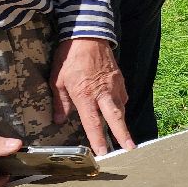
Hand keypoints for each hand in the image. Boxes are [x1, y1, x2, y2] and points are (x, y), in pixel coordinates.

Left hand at [49, 37, 133, 154]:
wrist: (87, 35)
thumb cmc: (69, 57)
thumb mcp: (57, 80)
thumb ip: (60, 102)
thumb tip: (59, 120)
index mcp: (85, 95)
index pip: (92, 121)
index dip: (97, 138)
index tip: (102, 151)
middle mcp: (102, 93)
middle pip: (115, 118)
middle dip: (122, 134)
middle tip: (129, 148)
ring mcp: (114, 85)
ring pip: (121, 107)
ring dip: (122, 121)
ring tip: (124, 134)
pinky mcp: (119, 79)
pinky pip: (122, 96)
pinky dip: (121, 105)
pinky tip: (118, 109)